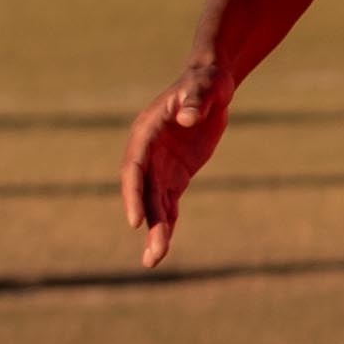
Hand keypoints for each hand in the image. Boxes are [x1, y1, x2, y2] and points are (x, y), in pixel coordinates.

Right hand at [121, 61, 232, 269]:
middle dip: (148, 223)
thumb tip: (188, 117)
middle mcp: (147, 154)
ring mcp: (160, 166)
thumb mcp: (203, 87)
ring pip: (155, 204)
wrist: (210, 85)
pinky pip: (170, 202)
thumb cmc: (205, 83)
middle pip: (143, 194)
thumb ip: (194, 101)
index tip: (135, 221)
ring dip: (156, 231)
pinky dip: (168, 222)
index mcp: (146, 133)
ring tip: (154, 260)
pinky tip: (164, 244)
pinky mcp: (176, 174)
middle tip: (154, 255)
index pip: (134, 168)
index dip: (133, 195)